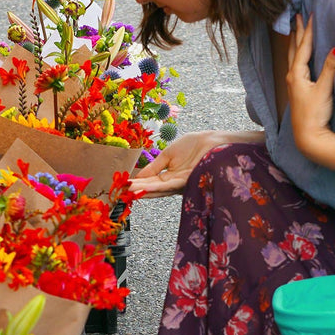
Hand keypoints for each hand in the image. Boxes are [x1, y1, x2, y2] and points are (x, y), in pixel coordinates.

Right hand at [131, 130, 249, 196]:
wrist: (214, 142)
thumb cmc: (195, 145)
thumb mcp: (169, 155)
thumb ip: (154, 167)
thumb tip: (138, 177)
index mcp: (170, 177)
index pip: (150, 183)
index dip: (136, 184)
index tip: (122, 185)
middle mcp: (175, 183)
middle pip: (153, 189)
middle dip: (136, 190)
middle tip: (120, 192)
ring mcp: (182, 184)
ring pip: (159, 190)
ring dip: (142, 191)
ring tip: (128, 191)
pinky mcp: (189, 181)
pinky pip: (169, 185)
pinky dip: (155, 187)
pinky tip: (144, 188)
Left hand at [286, 13, 334, 156]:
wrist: (308, 136)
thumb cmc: (315, 114)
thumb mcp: (324, 89)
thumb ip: (330, 68)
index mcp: (296, 74)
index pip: (303, 47)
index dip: (308, 30)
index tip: (311, 14)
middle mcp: (292, 77)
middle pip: (294, 49)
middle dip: (297, 31)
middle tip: (297, 15)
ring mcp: (293, 83)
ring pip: (293, 56)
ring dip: (295, 42)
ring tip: (296, 29)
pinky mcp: (297, 89)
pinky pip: (296, 64)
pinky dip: (297, 53)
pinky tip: (300, 55)